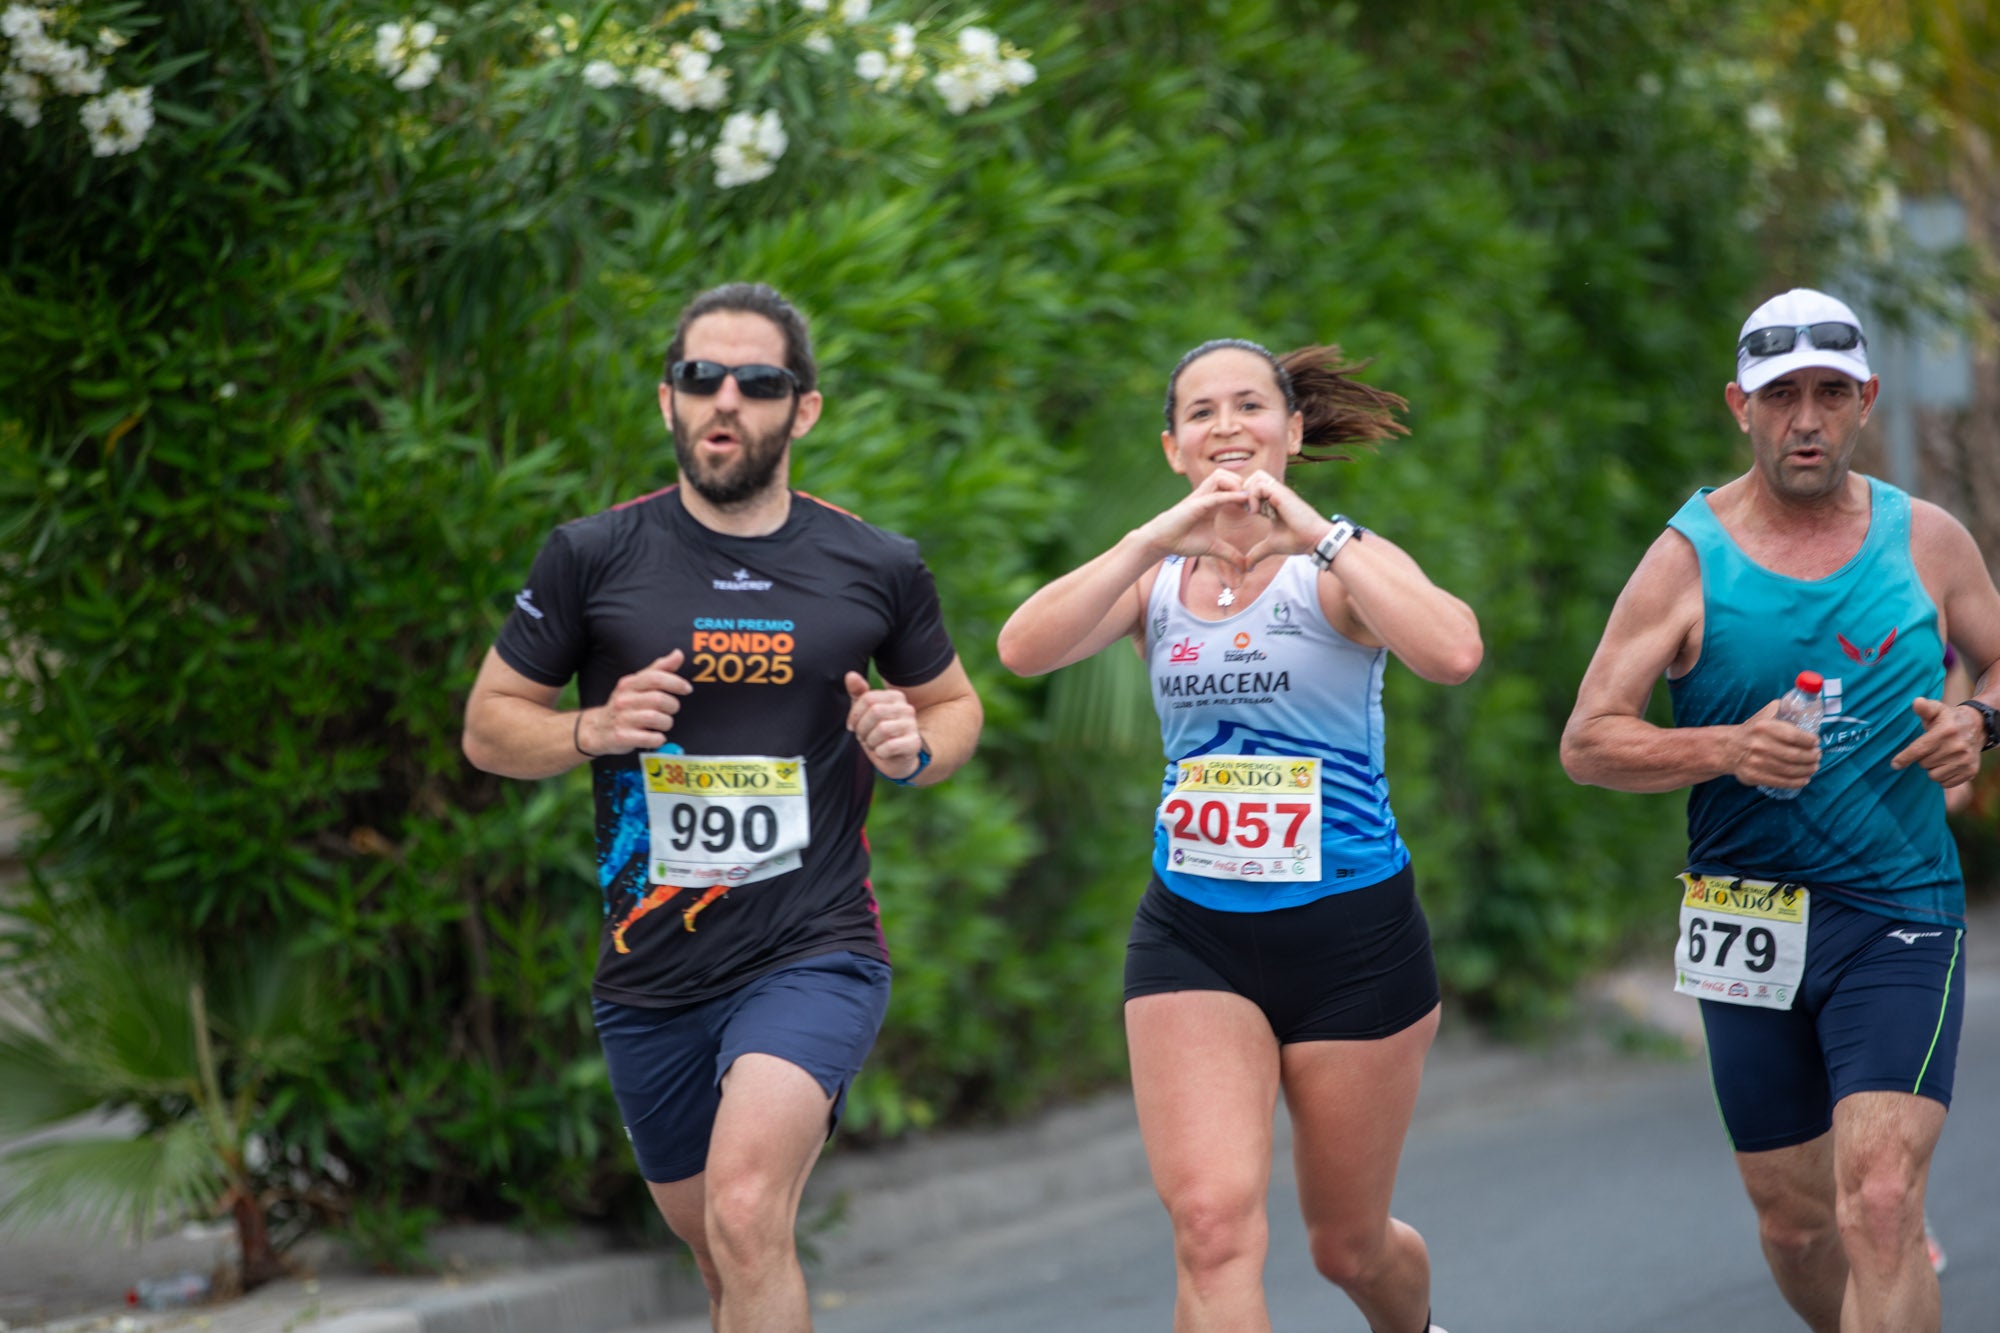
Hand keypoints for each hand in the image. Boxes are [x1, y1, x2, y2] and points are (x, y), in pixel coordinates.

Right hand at [580, 650, 691, 754]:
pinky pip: (649, 738)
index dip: (675, 682)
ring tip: (663, 723)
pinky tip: (656, 736)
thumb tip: (678, 654)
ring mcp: (622, 718)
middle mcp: (623, 699)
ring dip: (666, 722)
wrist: (598, 728)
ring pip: (655, 718)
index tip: (687, 689)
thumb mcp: (638, 684)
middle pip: (658, 699)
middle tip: (671, 710)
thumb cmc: (625, 704)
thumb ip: (659, 669)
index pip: (655, 678)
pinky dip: (658, 739)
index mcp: (629, 684)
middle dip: (672, 706)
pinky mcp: (622, 737)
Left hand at [845, 672, 923, 779]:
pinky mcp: (914, 743)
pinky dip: (880, 752)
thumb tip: (850, 675)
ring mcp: (912, 725)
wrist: (895, 759)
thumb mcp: (865, 712)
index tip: (852, 726)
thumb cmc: (878, 733)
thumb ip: (858, 693)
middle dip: (862, 728)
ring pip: (882, 729)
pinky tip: (882, 752)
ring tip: (873, 744)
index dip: (854, 714)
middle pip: (875, 712)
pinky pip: (890, 746)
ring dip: (871, 741)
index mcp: (895, 696)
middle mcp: (906, 708)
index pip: (868, 698)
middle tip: (863, 737)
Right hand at [1134, 470, 1262, 567]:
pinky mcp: (1196, 503)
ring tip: (1247, 503)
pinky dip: (1230, 495)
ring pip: (1222, 476)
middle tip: (1255, 504)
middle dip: (1246, 485)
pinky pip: (1215, 494)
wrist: (1163, 542)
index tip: (1260, 509)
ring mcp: (1201, 497)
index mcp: (1214, 502)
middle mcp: (1208, 495)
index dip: (1249, 493)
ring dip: (1237, 485)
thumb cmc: (1184, 540)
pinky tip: (1242, 502)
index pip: (1235, 486)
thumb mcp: (1214, 548)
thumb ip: (1231, 554)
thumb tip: (1246, 568)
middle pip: (1231, 475)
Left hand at [1237, 470, 1339, 565]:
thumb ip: (1258, 552)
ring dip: (1250, 493)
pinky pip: (1260, 485)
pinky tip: (1258, 512)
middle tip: (1249, 510)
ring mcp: (1280, 492)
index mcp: (1274, 502)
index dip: (1246, 498)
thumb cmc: (1298, 541)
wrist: (1315, 540)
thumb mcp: (1272, 546)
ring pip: (1256, 477)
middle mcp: (1277, 494)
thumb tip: (1247, 567)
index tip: (1249, 514)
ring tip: (1254, 511)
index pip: (1254, 488)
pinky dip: (1254, 497)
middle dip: (1246, 491)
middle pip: (1254, 476)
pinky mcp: (1282, 494)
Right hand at [1729, 698, 1821, 789]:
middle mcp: (1759, 745)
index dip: (1809, 741)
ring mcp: (1756, 762)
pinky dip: (1796, 782)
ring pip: (1789, 769)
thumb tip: (1800, 706)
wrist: (1727, 748)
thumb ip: (1782, 708)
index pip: (1793, 736)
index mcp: (1763, 727)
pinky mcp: (1754, 776)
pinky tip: (1804, 779)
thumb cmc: (1752, 731)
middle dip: (1811, 757)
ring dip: (1807, 770)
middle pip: (1794, 755)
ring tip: (1814, 767)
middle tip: (1817, 756)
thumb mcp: (1764, 715)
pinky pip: (1780, 781)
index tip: (1816, 742)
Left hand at [1890, 697, 1983, 789]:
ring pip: (1934, 776)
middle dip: (1923, 758)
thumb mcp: (1936, 710)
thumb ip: (1924, 708)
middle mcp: (1958, 747)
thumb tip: (1916, 702)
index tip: (1894, 764)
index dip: (1904, 758)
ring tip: (1940, 756)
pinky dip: (1943, 777)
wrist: (1978, 727)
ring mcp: (1966, 761)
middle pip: (1924, 764)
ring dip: (1932, 768)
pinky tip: (1947, 764)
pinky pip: (1946, 783)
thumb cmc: (1948, 719)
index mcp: (1946, 731)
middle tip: (1931, 749)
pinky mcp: (1971, 771)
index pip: (1920, 749)